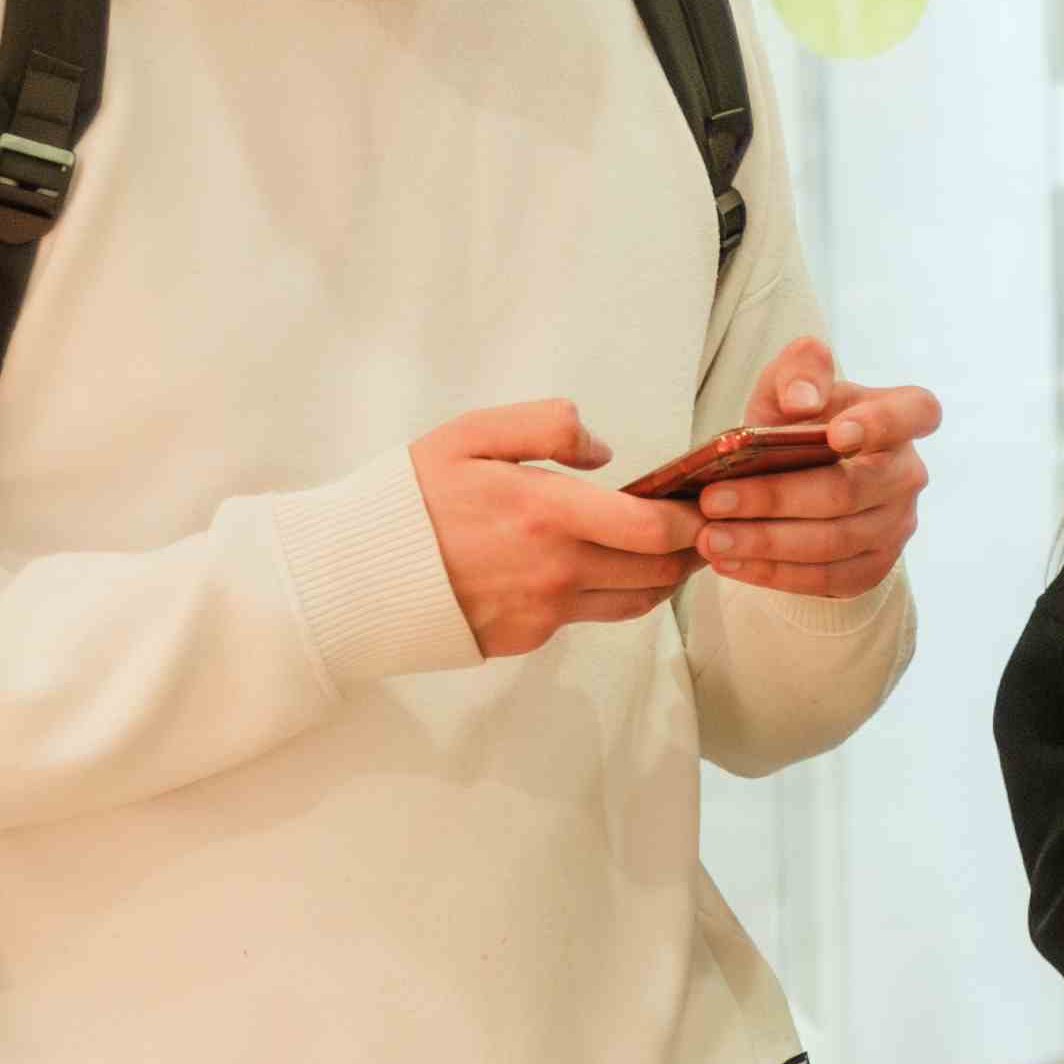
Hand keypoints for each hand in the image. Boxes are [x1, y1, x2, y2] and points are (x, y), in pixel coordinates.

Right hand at [410, 402, 702, 659]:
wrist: (353, 575)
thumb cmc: (412, 496)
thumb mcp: (471, 434)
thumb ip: (547, 426)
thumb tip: (604, 453)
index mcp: (547, 514)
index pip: (654, 529)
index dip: (695, 520)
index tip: (711, 503)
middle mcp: (556, 571)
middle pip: (658, 571)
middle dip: (692, 550)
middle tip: (705, 527)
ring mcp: (544, 612)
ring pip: (634, 602)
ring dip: (661, 576)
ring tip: (667, 549)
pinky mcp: (528, 638)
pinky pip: (588, 616)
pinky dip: (608, 593)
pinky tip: (601, 567)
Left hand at [695, 340, 940, 600]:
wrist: (800, 477)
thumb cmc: (800, 423)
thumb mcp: (790, 385)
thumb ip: (798, 371)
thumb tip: (803, 400)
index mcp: (901, 417)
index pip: (916, 413)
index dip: (881, 425)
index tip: (835, 435)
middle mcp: (907, 474)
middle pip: (847, 491)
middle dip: (775, 498)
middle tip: (713, 500)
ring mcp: (896, 526)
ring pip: (832, 542)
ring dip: (765, 542)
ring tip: (710, 538)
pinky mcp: (873, 567)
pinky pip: (826, 578)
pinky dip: (774, 573)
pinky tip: (731, 562)